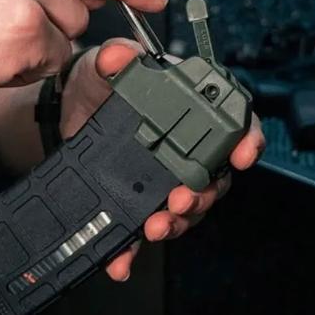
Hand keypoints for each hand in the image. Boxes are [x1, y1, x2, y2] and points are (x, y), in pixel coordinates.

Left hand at [60, 39, 265, 281]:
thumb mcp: (105, 65)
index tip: (244, 154)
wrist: (67, 109)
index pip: (233, 125)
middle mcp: (185, 149)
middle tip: (182, 198)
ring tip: (155, 225)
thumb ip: (115, 58)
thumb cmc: (99, 83)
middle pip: (213, 178)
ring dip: (174, 223)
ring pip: (184, 210)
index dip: (247, 140)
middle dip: (202, 194)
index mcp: (189, 111)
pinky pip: (140, 229)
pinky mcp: (136, 199)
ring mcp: (162, 178)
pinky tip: (120, 259)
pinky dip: (132, 249)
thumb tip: (118, 55)